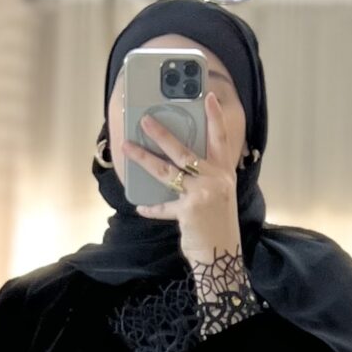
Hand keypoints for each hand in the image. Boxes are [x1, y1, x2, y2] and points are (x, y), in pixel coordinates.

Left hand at [124, 89, 242, 267]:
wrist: (222, 255)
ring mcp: (202, 194)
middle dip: (162, 133)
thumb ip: (203, 178)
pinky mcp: (189, 211)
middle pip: (184, 150)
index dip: (214, 117)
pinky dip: (151, 207)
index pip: (219, 138)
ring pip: (167, 171)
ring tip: (128, 148)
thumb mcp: (218, 195)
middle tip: (145, 120)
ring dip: (144, 158)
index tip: (207, 96)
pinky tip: (140, 205)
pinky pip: (163, 207)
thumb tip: (177, 164)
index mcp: (223, 173)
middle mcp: (215, 179)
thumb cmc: (217, 225)